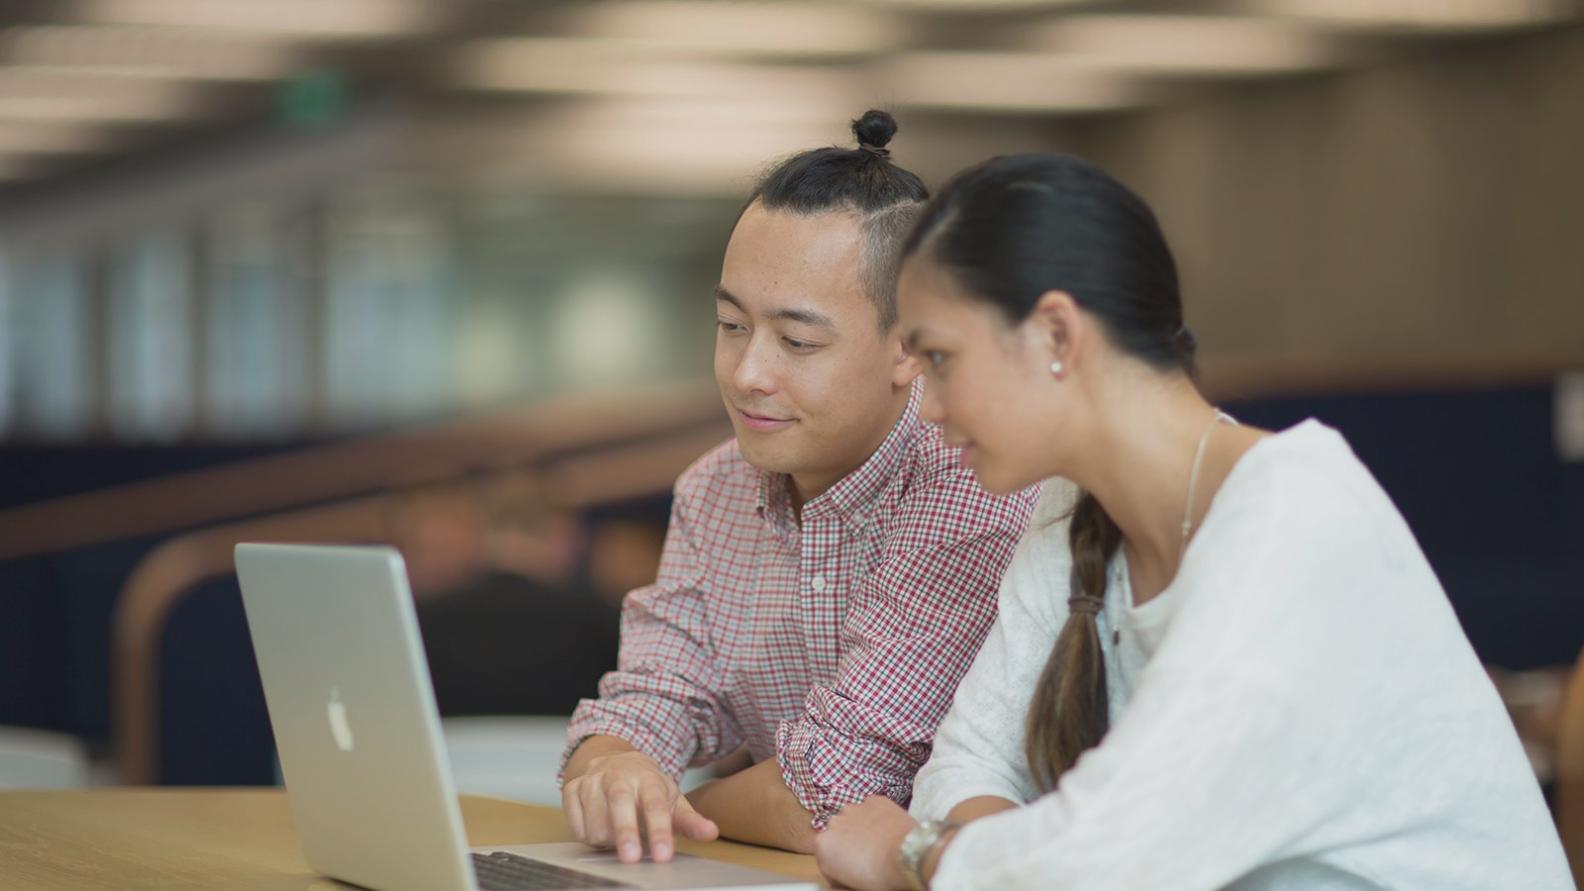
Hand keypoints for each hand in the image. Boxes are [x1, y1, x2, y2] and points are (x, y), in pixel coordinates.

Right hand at [562, 749, 718, 863]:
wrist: (614, 761)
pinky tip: (600, 828)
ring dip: (609, 841)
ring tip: (620, 836)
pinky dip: (589, 836)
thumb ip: (690, 820)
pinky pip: (576, 826)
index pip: (655, 804)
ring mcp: (591, 781)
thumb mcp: (671, 799)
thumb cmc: (646, 787)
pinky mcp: (571, 790)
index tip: (663, 855)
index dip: (659, 831)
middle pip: (620, 803)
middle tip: (632, 859)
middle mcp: (617, 775)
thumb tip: (711, 833)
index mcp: (647, 777)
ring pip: (595, 822)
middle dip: (625, 832)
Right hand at [814, 796, 917, 890]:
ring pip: (852, 819)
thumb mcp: (851, 885)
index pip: (823, 857)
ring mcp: (854, 808)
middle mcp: (834, 822)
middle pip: (836, 835)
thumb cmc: (881, 877)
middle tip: (865, 858)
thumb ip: (837, 879)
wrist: (910, 856)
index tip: (850, 873)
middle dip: (846, 844)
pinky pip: (871, 809)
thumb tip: (834, 884)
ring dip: (859, 828)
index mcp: (823, 845)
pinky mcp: (874, 800)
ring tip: (878, 843)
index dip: (837, 867)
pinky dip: (876, 817)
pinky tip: (887, 830)